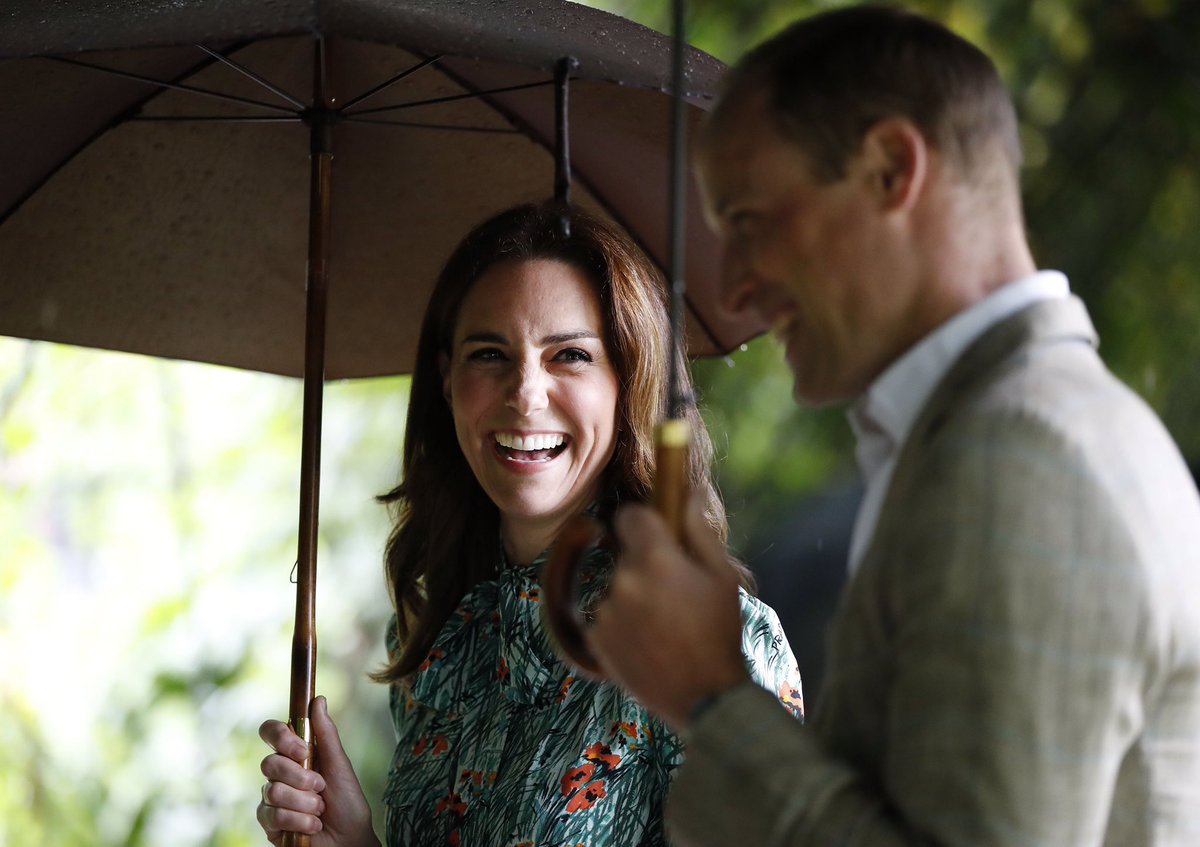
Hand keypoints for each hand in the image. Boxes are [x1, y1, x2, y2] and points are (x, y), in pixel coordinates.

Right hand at [256, 696, 379, 846]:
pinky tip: (312, 826)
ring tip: (320, 810)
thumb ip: (326, 734)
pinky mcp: (269, 823)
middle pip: (269, 763)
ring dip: (304, 803)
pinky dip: (299, 821)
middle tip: (320, 787)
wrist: (349, 840)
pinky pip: (272, 815)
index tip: (302, 750)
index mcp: (295, 755)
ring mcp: (271, 799)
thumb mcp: (340, 765)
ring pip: (272, 791)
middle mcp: (279, 774)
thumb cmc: (348, 802)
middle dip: (300, 778)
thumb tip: (318, 700)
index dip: (280, 737)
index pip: (271, 733)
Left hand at [586, 492, 749, 728]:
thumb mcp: (723, 577)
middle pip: (627, 557)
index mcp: (655, 559)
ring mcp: (606, 611)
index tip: (657, 537)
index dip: (644, 524)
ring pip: (617, 589)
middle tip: (676, 595)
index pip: (630, 516)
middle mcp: (623, 580)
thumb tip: (689, 494)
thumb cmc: (720, 633)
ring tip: (665, 626)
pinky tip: (649, 643)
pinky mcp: (596, 638)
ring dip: (634, 598)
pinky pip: (606, 618)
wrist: (704, 697)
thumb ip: (700, 532)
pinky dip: (622, 626)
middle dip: (646, 567)